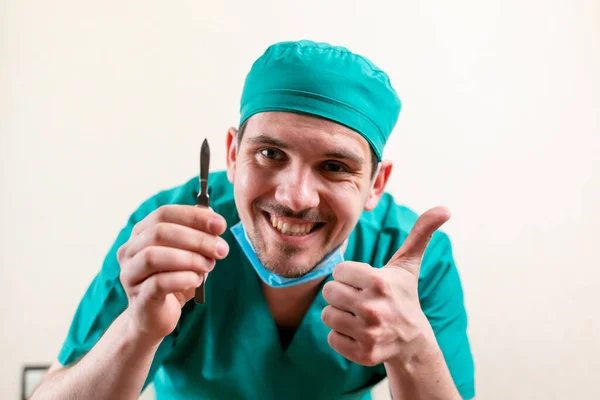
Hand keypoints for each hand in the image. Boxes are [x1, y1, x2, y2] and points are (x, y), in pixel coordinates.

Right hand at [117, 205, 228, 343]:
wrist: (155, 318)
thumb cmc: (173, 280)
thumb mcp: (188, 254)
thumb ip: (197, 234)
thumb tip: (212, 216)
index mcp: (141, 233)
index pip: (164, 213)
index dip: (193, 216)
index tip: (220, 225)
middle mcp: (130, 250)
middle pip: (159, 232)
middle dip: (196, 239)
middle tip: (221, 249)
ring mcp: (130, 274)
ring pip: (153, 256)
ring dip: (189, 258)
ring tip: (208, 266)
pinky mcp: (139, 298)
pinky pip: (158, 283)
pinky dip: (183, 278)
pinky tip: (197, 280)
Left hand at [321, 206, 450, 365]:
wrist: (412, 341)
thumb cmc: (403, 296)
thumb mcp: (408, 264)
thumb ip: (420, 233)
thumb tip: (445, 208)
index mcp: (379, 282)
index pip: (338, 271)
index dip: (349, 276)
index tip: (365, 282)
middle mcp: (372, 308)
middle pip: (329, 292)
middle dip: (343, 294)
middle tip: (361, 299)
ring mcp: (367, 334)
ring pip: (327, 315)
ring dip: (340, 314)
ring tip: (359, 315)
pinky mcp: (361, 353)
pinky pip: (331, 338)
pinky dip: (342, 335)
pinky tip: (359, 332)